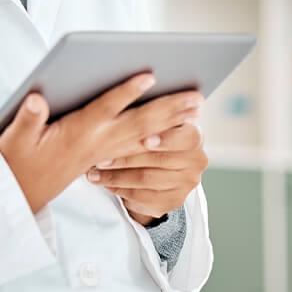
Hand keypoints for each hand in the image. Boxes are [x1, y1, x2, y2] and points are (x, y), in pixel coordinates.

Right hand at [0, 75, 202, 213]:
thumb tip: (36, 98)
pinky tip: (177, 128)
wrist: (21, 194)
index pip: (107, 107)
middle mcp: (98, 142)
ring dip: (172, 121)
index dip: (127, 91)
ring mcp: (106, 150)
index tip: (150, 75)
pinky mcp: (107, 155)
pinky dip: (161, 135)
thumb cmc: (18, 159)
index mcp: (78, 132)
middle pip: (139, 122)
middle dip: (169, 109)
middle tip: (196, 97)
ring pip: (145, 133)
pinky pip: (140, 145)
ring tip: (196, 108)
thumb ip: (28, 118)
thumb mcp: (15, 138)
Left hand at [85, 120, 207, 224]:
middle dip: (126, 157)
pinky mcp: (173, 201)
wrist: (166, 170)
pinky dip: (120, 189)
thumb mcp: (160, 124)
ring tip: (94, 170)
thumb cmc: (157, 137)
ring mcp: (186, 184)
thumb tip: (137, 91)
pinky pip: (142, 196)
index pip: (186, 137)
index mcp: (196, 136)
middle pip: (158, 159)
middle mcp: (197, 161)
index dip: (166, 139)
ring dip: (116, 175)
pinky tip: (105, 182)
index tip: (145, 139)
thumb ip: (156, 115)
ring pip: (145, 179)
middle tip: (100, 155)